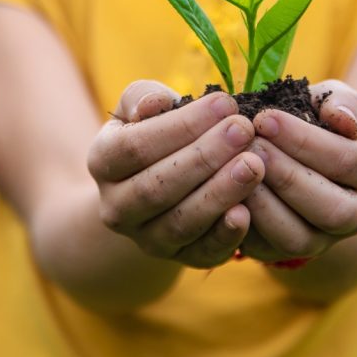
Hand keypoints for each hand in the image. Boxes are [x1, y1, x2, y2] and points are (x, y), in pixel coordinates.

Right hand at [87, 81, 264, 268]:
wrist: (152, 186)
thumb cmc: (154, 132)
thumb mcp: (140, 107)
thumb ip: (144, 97)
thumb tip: (157, 103)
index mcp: (102, 162)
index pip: (136, 146)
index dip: (182, 125)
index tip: (224, 103)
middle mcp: (116, 207)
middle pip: (157, 186)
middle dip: (205, 156)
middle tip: (243, 130)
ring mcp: (146, 238)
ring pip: (180, 222)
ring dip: (219, 193)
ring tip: (254, 164)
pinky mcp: (179, 259)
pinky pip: (201, 253)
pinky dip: (224, 235)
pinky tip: (247, 212)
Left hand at [240, 80, 356, 262]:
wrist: (306, 159)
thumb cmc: (318, 121)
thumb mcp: (333, 102)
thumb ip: (343, 103)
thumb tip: (342, 119)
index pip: (347, 160)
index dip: (304, 140)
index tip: (266, 118)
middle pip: (330, 207)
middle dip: (285, 175)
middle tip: (250, 145)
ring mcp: (325, 240)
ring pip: (298, 237)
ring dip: (265, 205)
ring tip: (235, 170)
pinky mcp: (290, 253)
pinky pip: (269, 250)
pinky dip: (246, 225)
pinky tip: (227, 195)